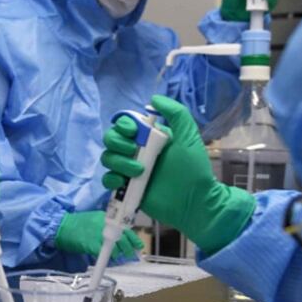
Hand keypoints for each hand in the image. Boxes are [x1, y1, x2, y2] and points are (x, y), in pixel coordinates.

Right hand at [54, 211, 142, 259]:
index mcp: (107, 218)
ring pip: (115, 247)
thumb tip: (119, 235)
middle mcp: (105, 225)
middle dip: (128, 248)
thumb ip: (108, 225)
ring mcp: (99, 234)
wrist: (62, 226)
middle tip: (130, 254)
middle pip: (123, 238)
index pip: (126, 228)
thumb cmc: (77, 223)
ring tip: (117, 257)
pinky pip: (105, 254)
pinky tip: (108, 260)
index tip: (139, 246)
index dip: (133, 238)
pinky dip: (107, 258)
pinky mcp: (92, 244)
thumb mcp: (96, 219)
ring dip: (118, 254)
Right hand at [101, 96, 254, 254]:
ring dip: (118, 162)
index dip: (124, 125)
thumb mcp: (189, 137)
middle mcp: (137, 151)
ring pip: (108, 158)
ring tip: (139, 171)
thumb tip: (153, 99)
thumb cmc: (193, 170)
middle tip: (134, 151)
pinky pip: (107, 179)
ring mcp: (130, 170)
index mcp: (150, 137)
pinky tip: (124, 182)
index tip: (134, 132)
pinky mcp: (126, 188)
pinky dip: (111, 179)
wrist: (194, 202)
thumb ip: (176, 114)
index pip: (125, 124)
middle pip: (111, 139)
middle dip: (117, 142)